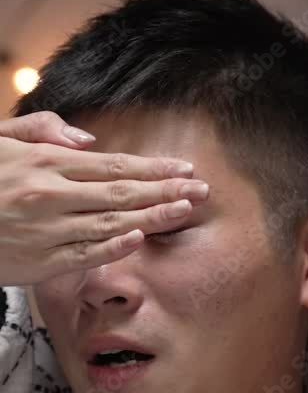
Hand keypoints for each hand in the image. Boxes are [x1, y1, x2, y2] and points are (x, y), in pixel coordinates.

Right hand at [0, 111, 208, 283]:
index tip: (185, 168)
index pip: (113, 164)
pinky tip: (139, 239)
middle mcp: (51, 195)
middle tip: (202, 191)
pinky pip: (84, 255)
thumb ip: (43, 130)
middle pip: (122, 193)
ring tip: (185, 212)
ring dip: (153, 218)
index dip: (153, 167)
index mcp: (46, 163)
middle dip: (166, 191)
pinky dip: (113, 247)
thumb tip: (89, 141)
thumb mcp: (0, 139)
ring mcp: (47, 230)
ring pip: (111, 224)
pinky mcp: (38, 261)